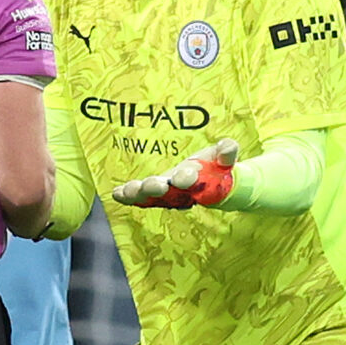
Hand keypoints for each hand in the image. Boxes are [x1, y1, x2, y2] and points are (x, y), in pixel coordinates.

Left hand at [112, 138, 238, 208]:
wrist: (211, 183)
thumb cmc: (216, 166)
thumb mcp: (224, 155)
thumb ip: (227, 151)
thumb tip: (229, 148)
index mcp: (197, 180)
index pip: (192, 180)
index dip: (187, 178)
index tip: (183, 177)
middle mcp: (179, 190)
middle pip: (166, 192)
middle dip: (158, 188)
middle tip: (153, 185)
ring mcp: (165, 193)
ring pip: (150, 196)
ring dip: (138, 193)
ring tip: (127, 190)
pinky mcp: (153, 193)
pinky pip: (139, 197)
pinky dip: (128, 196)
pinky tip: (116, 193)